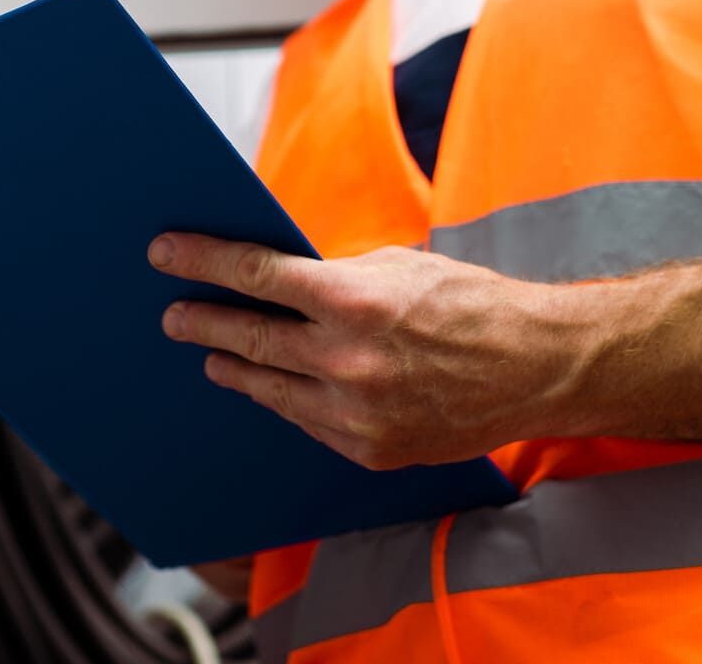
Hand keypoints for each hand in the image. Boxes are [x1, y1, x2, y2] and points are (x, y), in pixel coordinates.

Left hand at [149, 232, 573, 469]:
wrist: (536, 368)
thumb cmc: (471, 303)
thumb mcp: (399, 266)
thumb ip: (335, 275)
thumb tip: (277, 280)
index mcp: (353, 298)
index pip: (256, 275)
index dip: (203, 261)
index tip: (165, 252)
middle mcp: (347, 359)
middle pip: (249, 337)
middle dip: (203, 321)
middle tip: (172, 313)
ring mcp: (355, 412)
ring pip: (270, 388)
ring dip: (234, 367)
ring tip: (212, 354)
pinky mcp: (369, 450)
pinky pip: (307, 422)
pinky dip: (285, 400)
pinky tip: (268, 387)